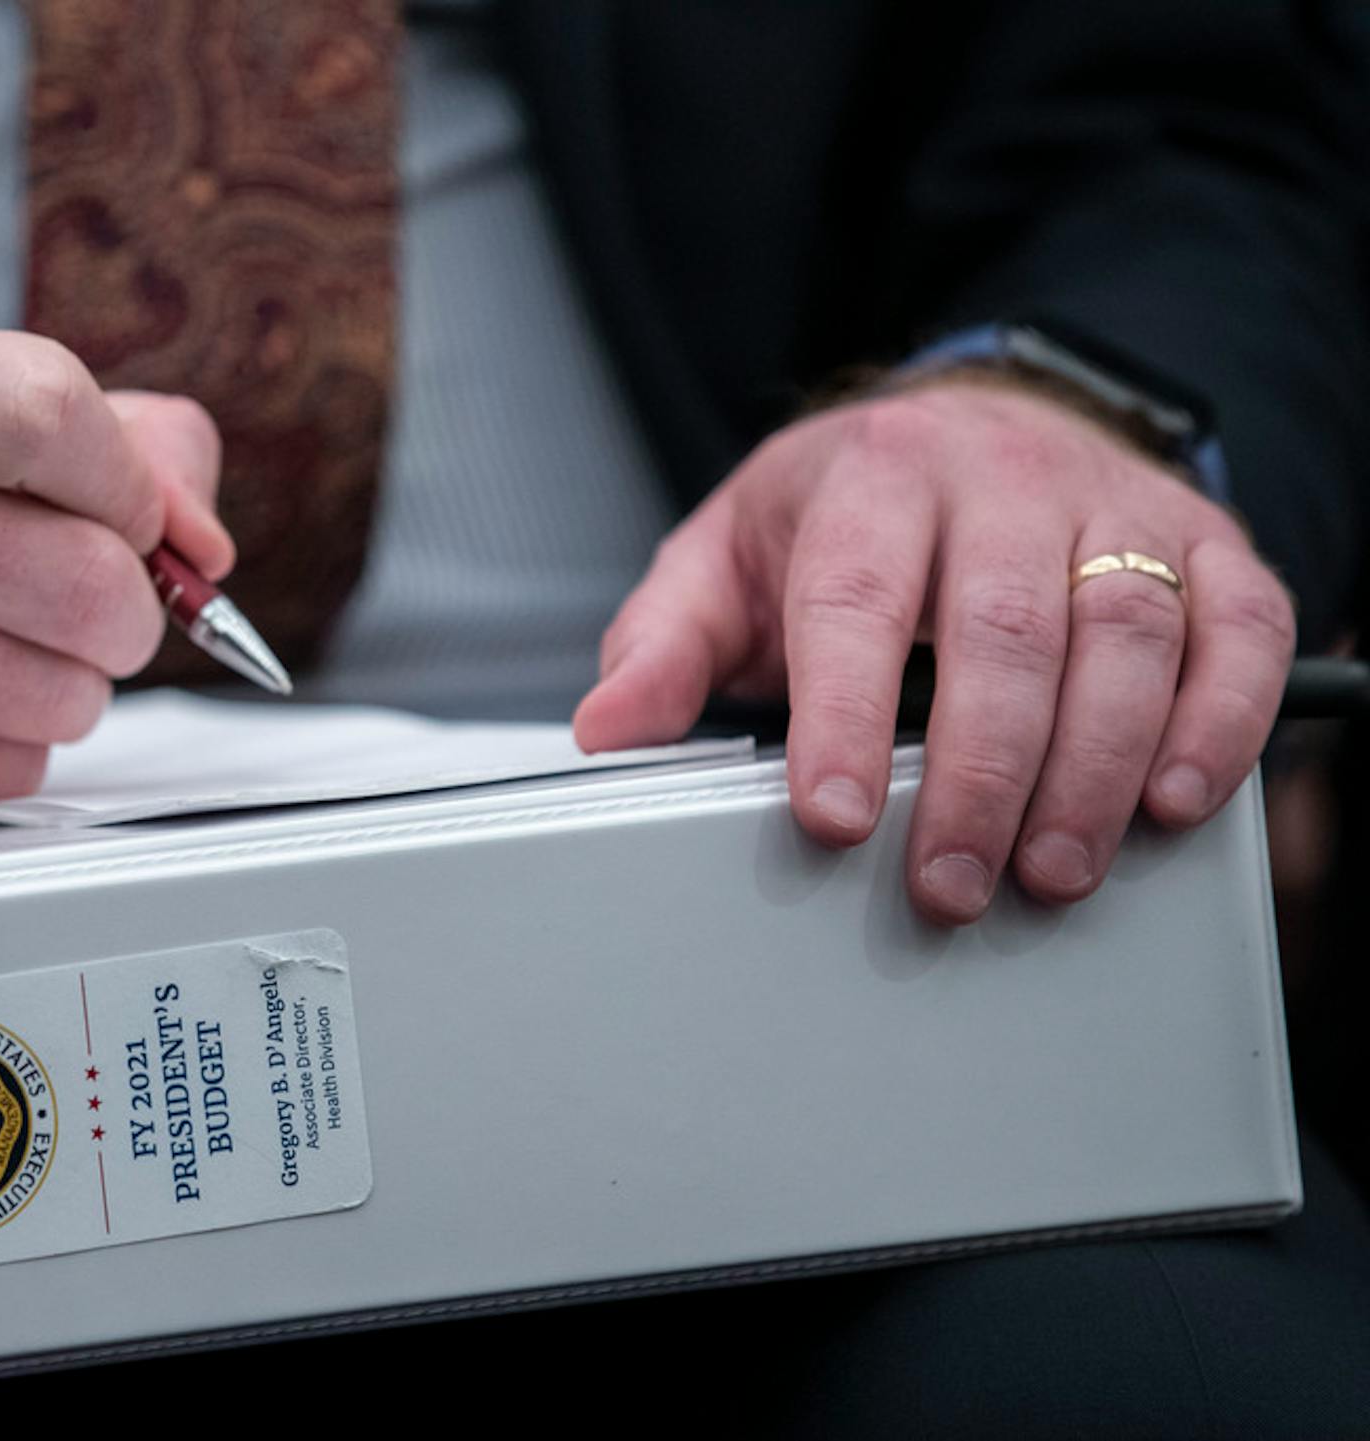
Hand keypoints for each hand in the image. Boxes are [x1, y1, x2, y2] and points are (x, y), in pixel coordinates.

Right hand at [0, 334, 232, 829]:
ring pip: (68, 696)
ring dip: (57, 689)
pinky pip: (9, 767)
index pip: (57, 413)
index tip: (122, 515)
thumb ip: (120, 445)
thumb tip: (202, 545)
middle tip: (65, 604)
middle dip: (116, 613)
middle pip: (95, 586)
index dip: (129, 485)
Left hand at [575, 377, 1293, 923]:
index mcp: (873, 477)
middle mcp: (1002, 479)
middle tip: (945, 885)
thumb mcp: (729, 558)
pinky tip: (1174, 798)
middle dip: (974, 775)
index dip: (844, 716)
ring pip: (1123, 637)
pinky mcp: (1204, 546)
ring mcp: (1113, 509)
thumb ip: (665, 641)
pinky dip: (1222, 717)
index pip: (856, 600)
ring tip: (1051, 874)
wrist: (973, 424)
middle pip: (999, 632)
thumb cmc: (845, 515)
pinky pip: (1239, 627)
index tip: (828, 818)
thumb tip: (608, 727)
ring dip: (1092, 771)